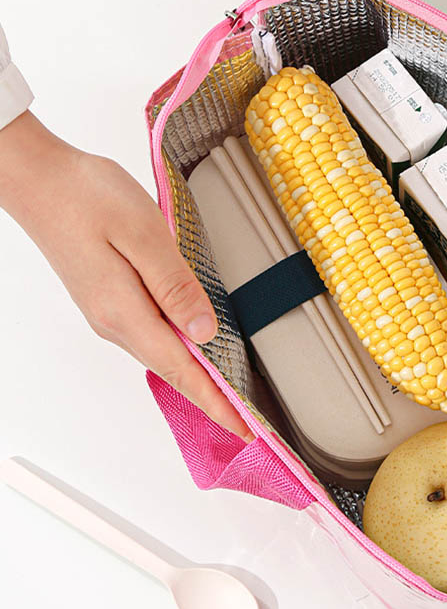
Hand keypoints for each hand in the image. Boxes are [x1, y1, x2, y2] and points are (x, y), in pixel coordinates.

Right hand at [0, 112, 251, 440]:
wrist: (38, 179)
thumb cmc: (88, 198)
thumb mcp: (144, 236)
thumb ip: (176, 287)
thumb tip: (204, 332)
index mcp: (126, 312)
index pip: (182, 371)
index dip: (215, 402)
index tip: (243, 429)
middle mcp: (114, 322)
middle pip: (173, 370)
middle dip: (211, 398)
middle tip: (246, 420)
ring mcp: (108, 313)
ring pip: (162, 355)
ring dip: (196, 376)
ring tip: (228, 393)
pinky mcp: (108, 299)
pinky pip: (152, 336)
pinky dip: (179, 352)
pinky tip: (194, 348)